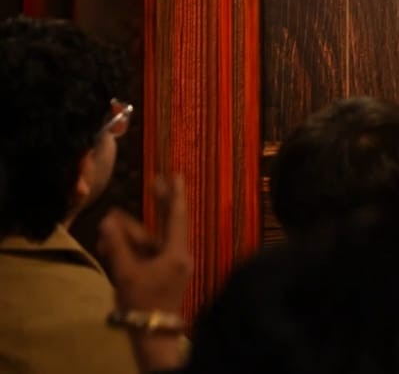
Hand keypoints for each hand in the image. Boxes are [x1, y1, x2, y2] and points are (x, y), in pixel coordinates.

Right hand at [100, 175, 192, 370]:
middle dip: (160, 204)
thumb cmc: (142, 302)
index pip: (177, 217)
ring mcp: (172, 266)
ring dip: (132, 232)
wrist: (152, 334)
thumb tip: (108, 220)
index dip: (175, 195)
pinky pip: (149, 255)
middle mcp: (179, 256)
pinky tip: (112, 242)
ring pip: (152, 241)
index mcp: (177, 253)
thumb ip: (117, 246)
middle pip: (169, 224)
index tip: (175, 176)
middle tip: (156, 181)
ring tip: (109, 222)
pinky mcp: (164, 275)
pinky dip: (133, 248)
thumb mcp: (126, 272)